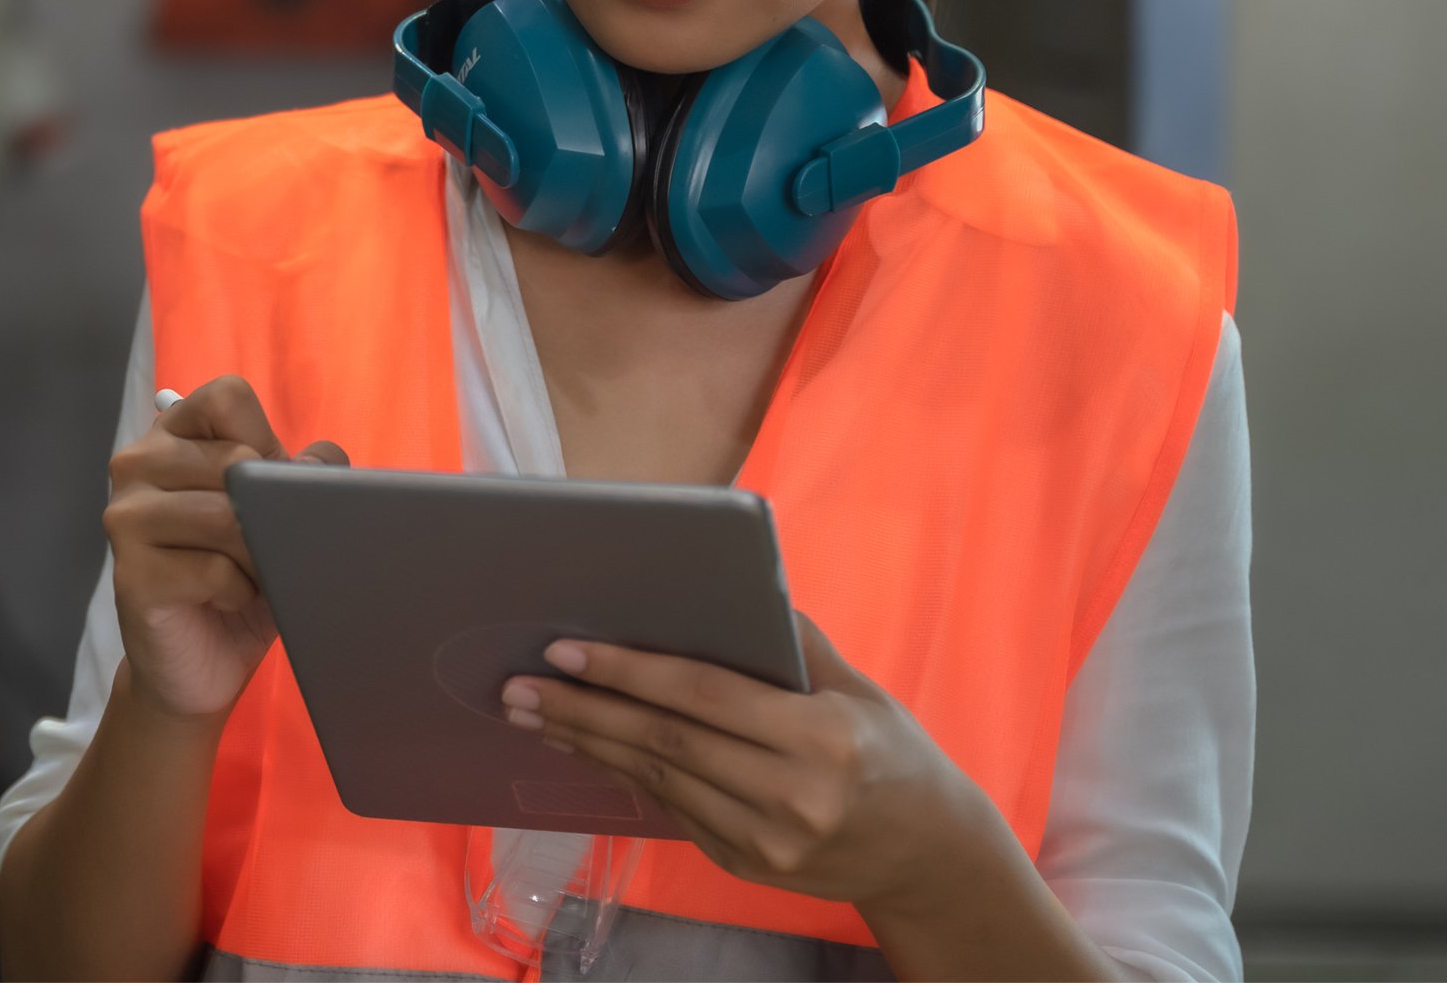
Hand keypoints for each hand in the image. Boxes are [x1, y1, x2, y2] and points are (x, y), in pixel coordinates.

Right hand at [102, 376, 346, 719]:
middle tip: (262, 547)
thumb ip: (302, 476)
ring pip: (226, 516)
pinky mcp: (131, 573)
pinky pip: (215, 570)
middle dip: (269, 511)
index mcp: (171, 436)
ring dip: (257, 556)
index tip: (267, 487)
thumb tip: (322, 462)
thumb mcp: (281, 518)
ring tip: (246, 576)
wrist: (197, 667)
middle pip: (234, 460)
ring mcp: (125, 517)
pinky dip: (238, 593)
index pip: (226, 397)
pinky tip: (222, 602)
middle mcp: (136, 464)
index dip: (265, 443)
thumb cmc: (240, 581)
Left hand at [498, 614, 1011, 914]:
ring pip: (657, 780)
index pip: (702, 695)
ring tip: (535, 714)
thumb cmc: (890, 752)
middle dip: (583, 710)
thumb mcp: (856, 688)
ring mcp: (767, 841)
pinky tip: (587, 748)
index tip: (565, 649)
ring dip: (588, 745)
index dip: (627, 671)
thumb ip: (792, 641)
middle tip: (518, 687)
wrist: (927, 853)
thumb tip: (729, 580)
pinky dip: (624, 775)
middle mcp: (793, 797)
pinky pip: (672, 809)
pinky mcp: (747, 865)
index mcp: (821, 739)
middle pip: (664, 743)